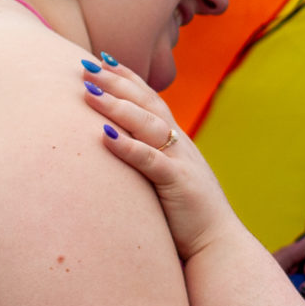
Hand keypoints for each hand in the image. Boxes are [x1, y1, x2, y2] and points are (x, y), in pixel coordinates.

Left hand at [82, 55, 244, 261]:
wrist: (219, 246)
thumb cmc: (187, 217)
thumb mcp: (168, 179)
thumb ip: (150, 160)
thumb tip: (118, 147)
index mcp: (177, 142)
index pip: (150, 99)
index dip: (128, 77)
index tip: (102, 59)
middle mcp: (180, 145)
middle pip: (146, 103)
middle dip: (116, 82)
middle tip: (85, 65)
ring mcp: (181, 162)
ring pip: (147, 125)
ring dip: (117, 106)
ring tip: (88, 92)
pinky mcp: (179, 185)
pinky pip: (151, 160)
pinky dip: (128, 146)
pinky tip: (105, 135)